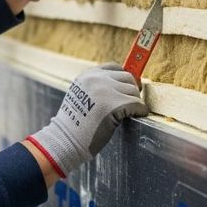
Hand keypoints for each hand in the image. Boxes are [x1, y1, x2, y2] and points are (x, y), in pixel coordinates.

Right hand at [26, 63, 147, 177]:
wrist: (67, 139)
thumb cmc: (75, 123)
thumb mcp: (80, 95)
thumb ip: (97, 87)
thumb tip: (126, 85)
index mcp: (87, 76)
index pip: (115, 67)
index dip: (123, 78)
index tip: (128, 87)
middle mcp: (97, 79)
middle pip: (128, 77)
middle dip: (131, 91)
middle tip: (131, 103)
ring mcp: (106, 91)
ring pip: (133, 91)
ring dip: (135, 102)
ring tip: (128, 112)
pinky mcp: (114, 106)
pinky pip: (137, 104)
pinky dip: (139, 111)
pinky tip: (135, 116)